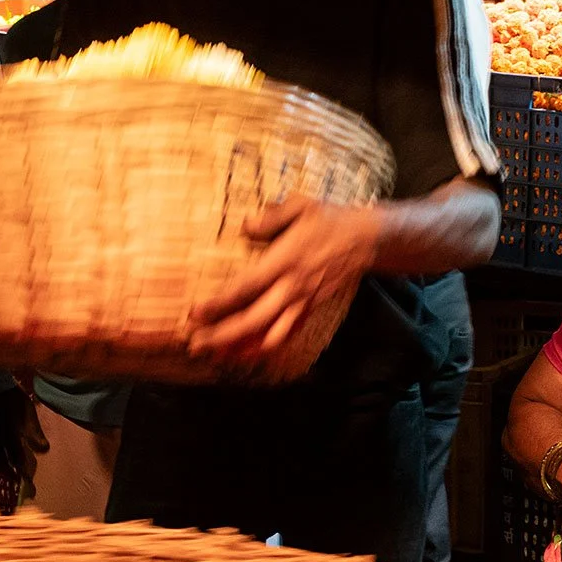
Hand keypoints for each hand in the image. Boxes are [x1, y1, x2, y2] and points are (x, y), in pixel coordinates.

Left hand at [192, 197, 379, 371]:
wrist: (366, 239)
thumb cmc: (330, 220)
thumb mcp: (301, 206)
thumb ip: (271, 216)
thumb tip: (245, 226)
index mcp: (285, 261)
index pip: (245, 288)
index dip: (218, 304)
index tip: (194, 313)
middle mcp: (292, 288)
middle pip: (252, 320)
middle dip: (221, 336)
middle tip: (194, 344)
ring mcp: (302, 302)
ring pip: (269, 336)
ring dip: (241, 349)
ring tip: (215, 356)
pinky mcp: (310, 309)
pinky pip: (286, 335)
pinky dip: (265, 347)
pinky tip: (247, 352)